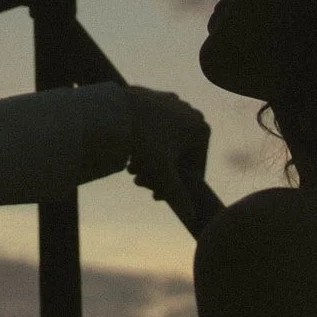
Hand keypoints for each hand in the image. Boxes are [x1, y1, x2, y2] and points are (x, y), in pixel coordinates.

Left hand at [112, 86, 210, 220]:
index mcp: (202, 130)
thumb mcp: (161, 172)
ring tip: (130, 169)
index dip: (176, 188)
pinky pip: (156, 127)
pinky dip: (146, 142)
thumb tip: (193, 217)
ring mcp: (175, 103)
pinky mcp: (157, 98)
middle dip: (159, 173)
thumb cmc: (142, 141)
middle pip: (179, 154)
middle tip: (137, 182)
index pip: (194, 168)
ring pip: (166, 142)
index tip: (154, 198)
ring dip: (151, 160)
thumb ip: (178, 195)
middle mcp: (193, 114)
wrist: (114, 109)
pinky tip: (129, 151)